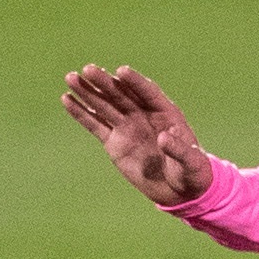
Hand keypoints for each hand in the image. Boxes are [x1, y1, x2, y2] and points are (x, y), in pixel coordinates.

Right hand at [61, 63, 213, 206]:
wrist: (179, 189)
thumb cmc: (191, 172)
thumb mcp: (191, 163)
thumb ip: (179, 150)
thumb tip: (164, 138)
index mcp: (165, 112)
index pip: (148, 92)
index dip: (136, 82)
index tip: (121, 71)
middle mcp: (143, 114)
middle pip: (122, 94)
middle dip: (105, 82)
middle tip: (88, 69)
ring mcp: (127, 126)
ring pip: (105, 105)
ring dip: (88, 92)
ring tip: (70, 77)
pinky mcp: (114, 141)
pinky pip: (95, 124)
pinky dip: (81, 113)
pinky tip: (67, 98)